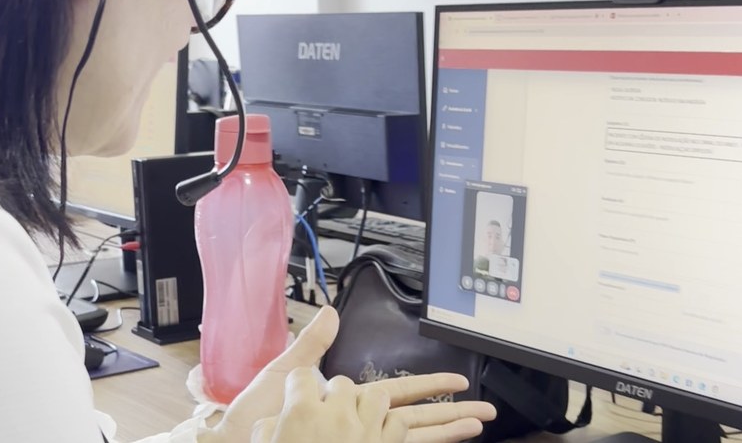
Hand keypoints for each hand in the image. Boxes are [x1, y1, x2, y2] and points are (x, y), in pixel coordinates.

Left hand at [209, 306, 495, 441]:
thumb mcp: (286, 373)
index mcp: (346, 401)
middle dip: (450, 412)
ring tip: (478, 426)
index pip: (398, 392)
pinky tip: (445, 441)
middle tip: (485, 410)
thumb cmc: (255, 414)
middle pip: (415, 416)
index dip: (429, 386)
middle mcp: (358, 424)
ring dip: (445, 431)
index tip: (457, 383)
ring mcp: (358, 442)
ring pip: (412, 436)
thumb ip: (312, 346)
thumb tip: (329, 311)